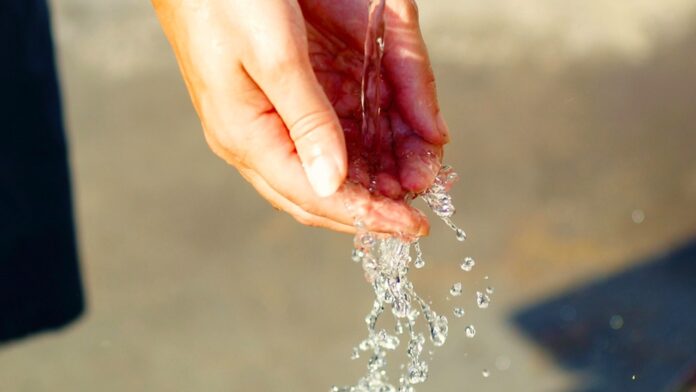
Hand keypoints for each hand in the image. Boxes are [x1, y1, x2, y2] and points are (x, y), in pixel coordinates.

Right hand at [152, 0, 448, 234]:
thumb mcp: (273, 55)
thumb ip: (307, 121)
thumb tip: (334, 185)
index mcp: (246, 136)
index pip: (313, 195)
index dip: (366, 214)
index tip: (411, 227)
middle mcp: (256, 137)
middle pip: (320, 192)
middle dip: (373, 205)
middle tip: (418, 215)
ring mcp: (269, 119)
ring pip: (328, 167)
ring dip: (373, 178)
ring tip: (417, 180)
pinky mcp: (283, 98)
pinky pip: (327, 136)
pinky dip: (363, 148)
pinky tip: (391, 150)